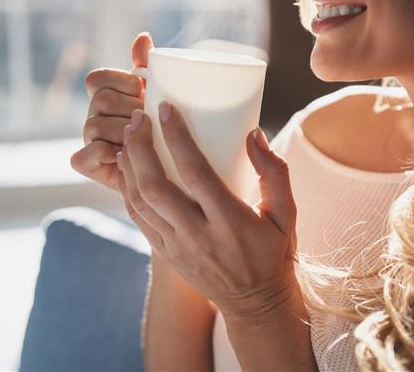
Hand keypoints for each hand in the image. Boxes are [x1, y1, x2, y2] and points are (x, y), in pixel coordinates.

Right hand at [70, 31, 153, 190]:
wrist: (170, 172)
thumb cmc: (164, 130)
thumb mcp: (159, 97)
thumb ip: (147, 68)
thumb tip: (143, 37)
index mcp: (106, 95)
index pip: (97, 78)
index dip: (120, 81)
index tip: (142, 89)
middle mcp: (93, 115)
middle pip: (100, 100)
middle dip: (130, 109)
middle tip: (150, 120)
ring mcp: (88, 139)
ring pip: (94, 126)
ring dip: (124, 133)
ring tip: (144, 141)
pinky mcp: (86, 164)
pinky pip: (82, 156)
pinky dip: (104, 154)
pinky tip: (125, 156)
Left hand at [116, 102, 298, 319]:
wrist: (255, 303)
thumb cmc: (273, 252)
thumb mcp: (287, 214)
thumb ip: (275, 172)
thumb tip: (253, 133)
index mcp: (230, 221)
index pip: (196, 172)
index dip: (177, 137)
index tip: (166, 109)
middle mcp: (198, 235)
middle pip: (155, 186)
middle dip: (140, 147)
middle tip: (138, 118)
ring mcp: (177, 247)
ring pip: (140, 201)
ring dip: (129, 165)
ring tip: (127, 136)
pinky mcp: (165, 254)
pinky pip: (137, 218)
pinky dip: (127, 189)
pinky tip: (126, 167)